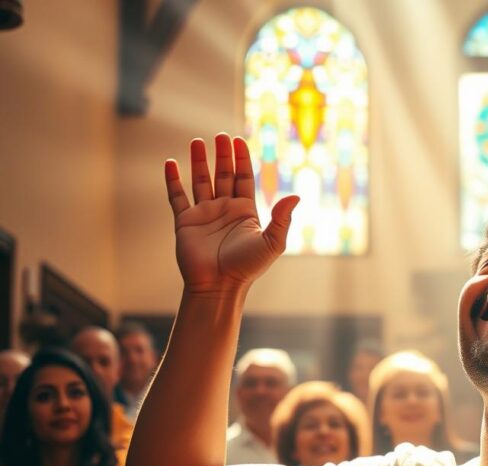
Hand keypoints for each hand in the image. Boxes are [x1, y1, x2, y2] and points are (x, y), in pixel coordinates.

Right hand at [165, 134, 298, 295]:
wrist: (218, 286)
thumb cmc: (247, 267)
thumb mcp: (272, 242)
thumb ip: (282, 218)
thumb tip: (296, 195)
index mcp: (245, 211)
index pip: (243, 178)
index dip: (241, 159)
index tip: (238, 141)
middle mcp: (224, 209)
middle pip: (223, 175)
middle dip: (222, 155)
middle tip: (220, 136)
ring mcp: (204, 214)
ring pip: (200, 181)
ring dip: (198, 162)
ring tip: (197, 142)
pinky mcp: (185, 222)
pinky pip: (177, 197)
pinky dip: (173, 180)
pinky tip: (170, 163)